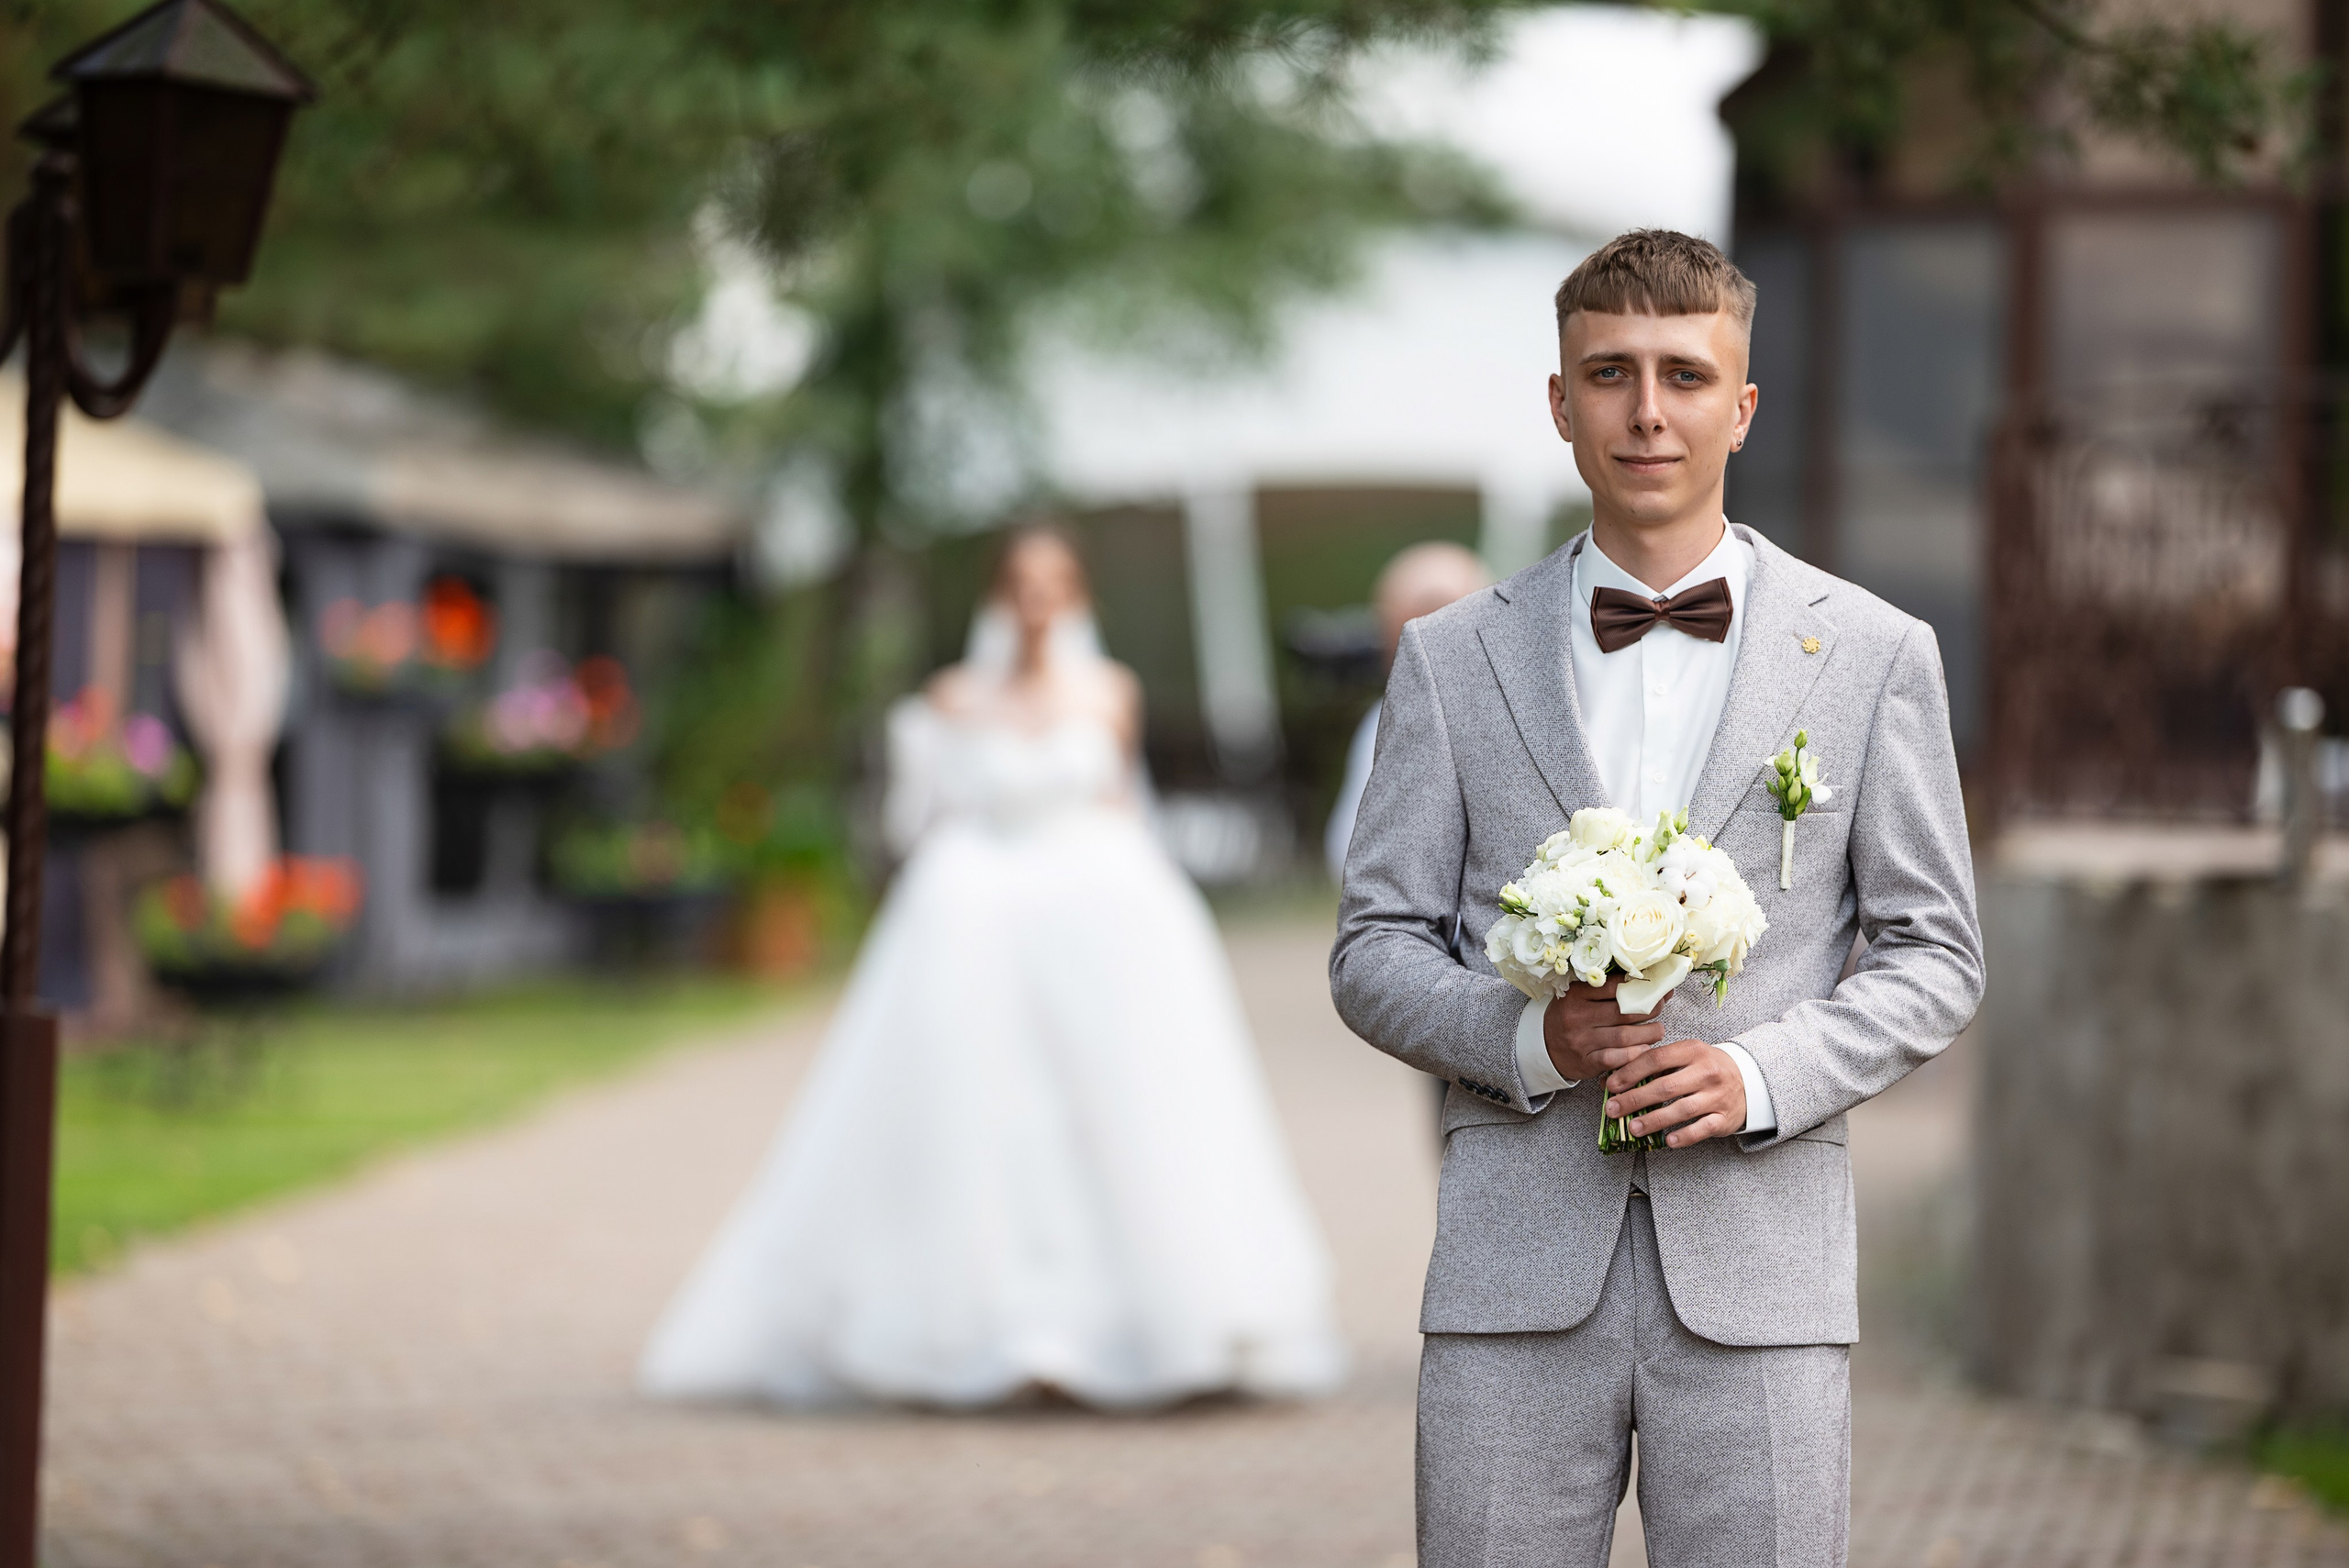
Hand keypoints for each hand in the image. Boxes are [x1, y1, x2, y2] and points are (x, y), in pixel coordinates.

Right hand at [1541, 978, 1664, 1083]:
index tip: (1656, 985)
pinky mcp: (1586, 1062)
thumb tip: (1648, 981)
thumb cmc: (1570, 1016)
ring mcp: (1581, 1041)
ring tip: (1658, 1030)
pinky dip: (1634, 1054)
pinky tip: (1645, 1049)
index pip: (1614, 986)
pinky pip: (1616, 1058)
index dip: (1640, 985)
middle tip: (1660, 1006)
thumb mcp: (1579, 997)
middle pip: (1623, 1012)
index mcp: (1576, 995)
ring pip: (1624, 1036)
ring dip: (1648, 1033)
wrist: (1544, 1047)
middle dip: (1650, 1009)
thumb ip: (1608, 989)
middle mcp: (1577, 1017)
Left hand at [1604, 1039, 1747, 1148]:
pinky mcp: (1724, 1118)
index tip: (1611, 1085)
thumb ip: (1653, 1066)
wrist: (1748, 1080)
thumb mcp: (1684, 1057)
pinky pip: (1702, 1129)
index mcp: (1693, 1050)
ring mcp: (1717, 1096)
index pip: (1656, 1059)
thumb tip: (1611, 1081)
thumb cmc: (1705, 1068)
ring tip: (1632, 1127)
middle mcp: (1707, 1072)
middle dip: (1635, 1099)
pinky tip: (1666, 1140)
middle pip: (1665, 1087)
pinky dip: (1684, 1136)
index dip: (1631, 1072)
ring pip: (1682, 1110)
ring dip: (1654, 1120)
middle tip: (1613, 1109)